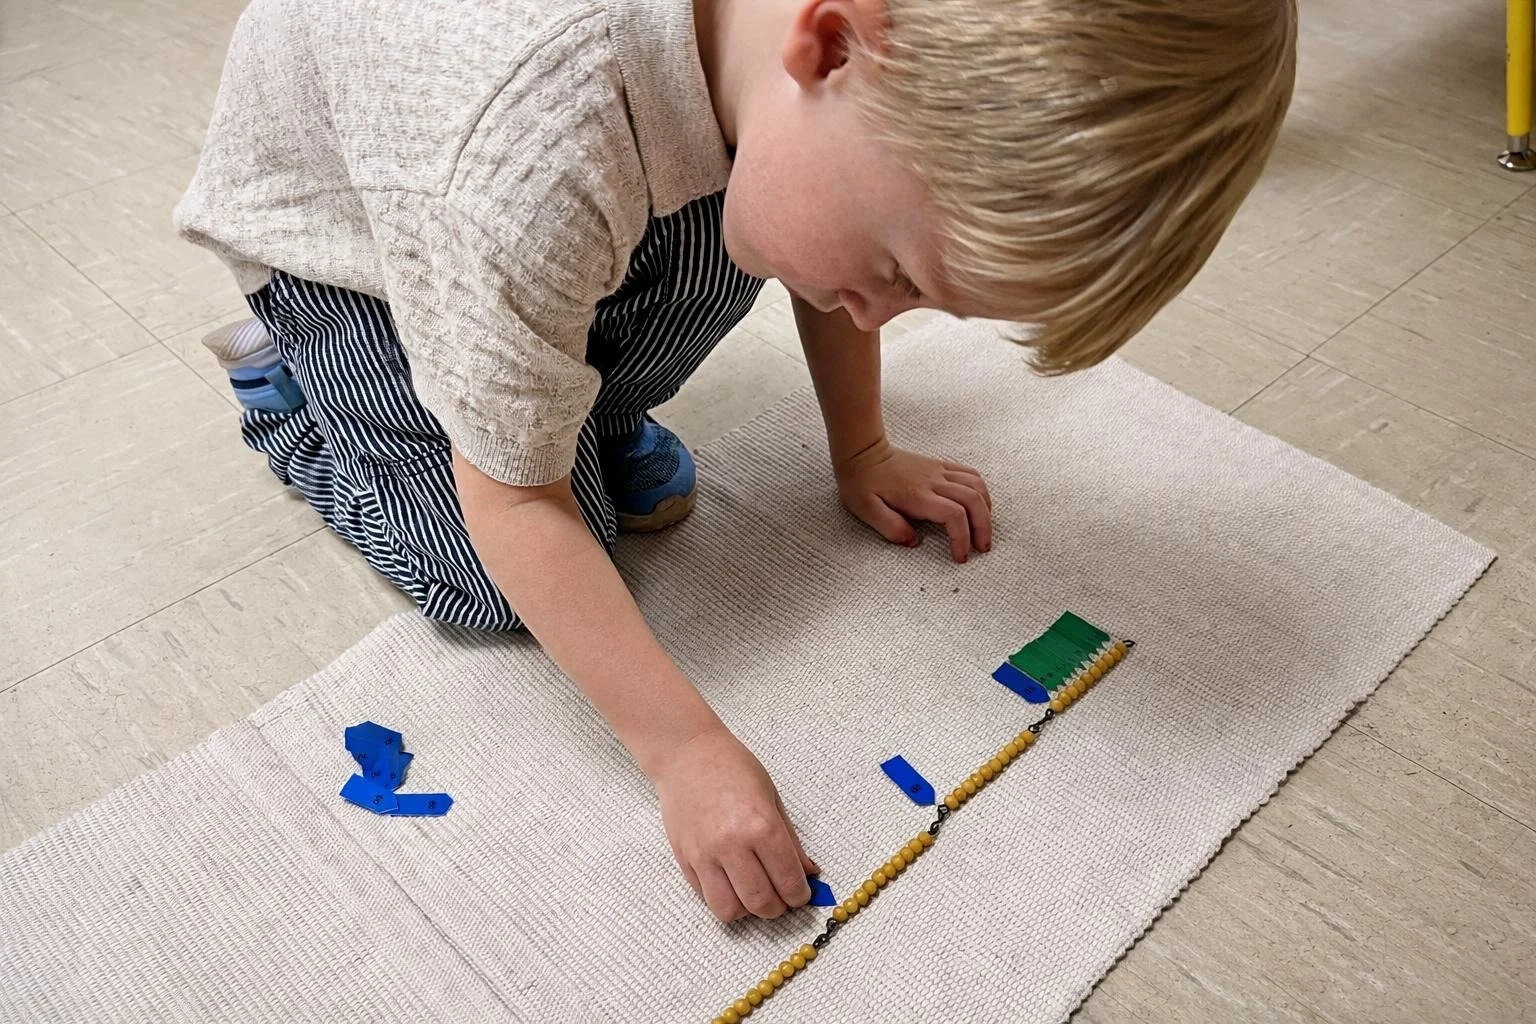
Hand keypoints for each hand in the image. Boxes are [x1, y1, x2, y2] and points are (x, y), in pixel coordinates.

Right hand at [652, 725, 819, 921]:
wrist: (686, 754)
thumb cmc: (733, 768)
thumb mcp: (772, 797)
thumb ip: (790, 840)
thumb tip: (809, 873)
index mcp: (761, 826)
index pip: (788, 882)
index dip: (800, 896)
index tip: (801, 893)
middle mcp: (731, 845)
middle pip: (760, 903)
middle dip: (778, 909)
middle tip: (781, 898)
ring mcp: (704, 855)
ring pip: (729, 910)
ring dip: (748, 910)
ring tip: (754, 894)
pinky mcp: (684, 860)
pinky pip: (706, 897)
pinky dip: (723, 899)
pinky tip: (732, 882)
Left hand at [834, 437, 992, 562]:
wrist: (862, 453)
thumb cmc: (862, 483)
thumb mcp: (866, 510)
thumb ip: (890, 528)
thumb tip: (914, 543)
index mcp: (917, 496)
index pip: (954, 515)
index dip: (962, 538)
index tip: (959, 556)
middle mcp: (933, 482)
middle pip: (973, 500)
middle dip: (983, 527)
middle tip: (981, 548)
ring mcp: (939, 471)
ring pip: (976, 486)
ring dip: (986, 509)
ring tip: (983, 529)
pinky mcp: (940, 465)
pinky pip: (970, 474)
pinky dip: (981, 491)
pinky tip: (978, 506)